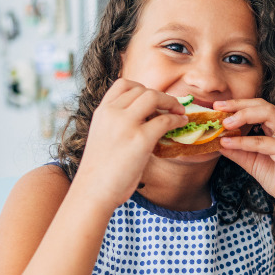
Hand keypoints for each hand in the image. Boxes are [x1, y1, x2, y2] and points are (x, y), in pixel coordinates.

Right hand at [77, 79, 186, 208]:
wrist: (93, 190)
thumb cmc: (101, 169)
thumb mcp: (103, 135)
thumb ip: (118, 122)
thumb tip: (146, 117)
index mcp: (102, 111)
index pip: (123, 84)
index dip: (142, 88)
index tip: (152, 99)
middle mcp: (113, 113)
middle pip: (143, 90)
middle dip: (161, 96)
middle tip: (172, 106)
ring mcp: (126, 124)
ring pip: (154, 97)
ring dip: (171, 102)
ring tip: (180, 112)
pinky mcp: (141, 139)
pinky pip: (165, 120)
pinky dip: (177, 120)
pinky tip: (181, 124)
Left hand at [213, 99, 274, 214]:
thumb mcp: (254, 162)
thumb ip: (239, 151)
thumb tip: (217, 142)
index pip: (259, 107)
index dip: (238, 105)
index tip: (217, 107)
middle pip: (262, 105)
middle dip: (238, 104)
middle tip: (217, 108)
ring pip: (266, 113)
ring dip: (242, 115)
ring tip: (224, 123)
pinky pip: (262, 141)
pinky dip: (243, 141)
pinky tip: (228, 143)